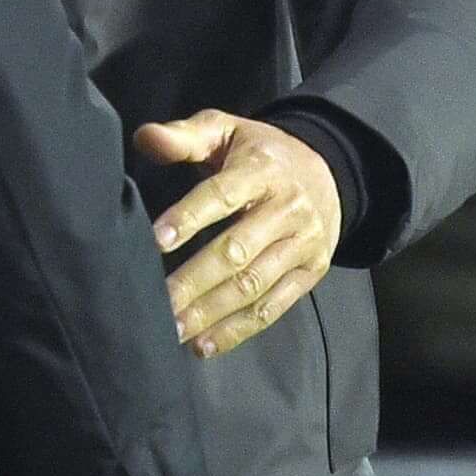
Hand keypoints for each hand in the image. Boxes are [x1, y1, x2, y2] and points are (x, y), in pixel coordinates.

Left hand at [137, 112, 339, 360]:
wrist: (330, 173)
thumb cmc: (258, 154)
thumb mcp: (226, 130)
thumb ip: (184, 136)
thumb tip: (145, 137)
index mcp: (262, 170)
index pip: (222, 195)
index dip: (189, 217)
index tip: (156, 241)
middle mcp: (287, 209)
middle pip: (237, 251)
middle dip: (194, 280)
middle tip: (158, 302)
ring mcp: (302, 245)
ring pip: (253, 285)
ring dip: (211, 312)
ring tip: (173, 329)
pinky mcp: (310, 273)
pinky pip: (273, 307)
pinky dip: (238, 330)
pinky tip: (204, 345)